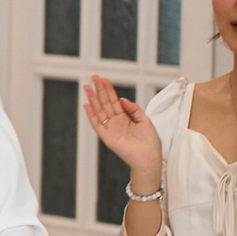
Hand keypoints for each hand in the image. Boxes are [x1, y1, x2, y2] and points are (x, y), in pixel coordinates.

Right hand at [82, 75, 162, 191]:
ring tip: (87, 87)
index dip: (109, 90)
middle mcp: (115, 122)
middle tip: (94, 77)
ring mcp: (110, 129)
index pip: (114, 101)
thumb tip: (122, 99)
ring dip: (93, 99)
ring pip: (99, 111)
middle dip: (99, 90)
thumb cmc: (150, 142)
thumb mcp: (145, 121)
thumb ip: (134, 109)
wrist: (149, 158)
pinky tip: (86, 105)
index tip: (103, 79)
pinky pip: (97, 124)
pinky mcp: (107, 137)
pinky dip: (91, 115)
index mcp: (125, 118)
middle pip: (105, 103)